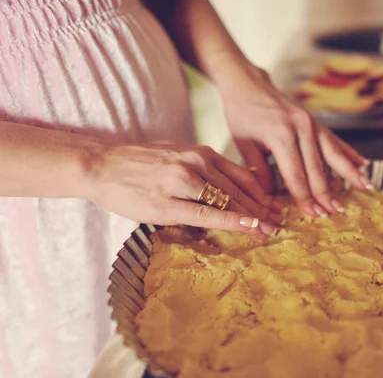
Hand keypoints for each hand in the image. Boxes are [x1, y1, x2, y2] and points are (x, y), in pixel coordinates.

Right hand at [85, 141, 282, 236]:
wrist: (101, 166)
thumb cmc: (140, 164)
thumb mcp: (178, 154)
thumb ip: (207, 167)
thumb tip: (236, 183)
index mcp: (201, 152)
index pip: (242, 175)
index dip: (263, 194)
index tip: (276, 207)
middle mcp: (196, 162)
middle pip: (240, 190)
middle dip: (263, 208)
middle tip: (281, 222)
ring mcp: (183, 181)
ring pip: (228, 201)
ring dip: (253, 217)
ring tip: (270, 230)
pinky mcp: (168, 202)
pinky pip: (207, 213)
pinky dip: (231, 220)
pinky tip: (248, 227)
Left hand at [219, 66, 373, 216]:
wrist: (248, 83)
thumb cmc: (242, 114)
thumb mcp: (244, 144)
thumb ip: (259, 172)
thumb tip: (270, 200)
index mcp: (281, 135)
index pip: (296, 174)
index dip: (305, 197)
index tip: (313, 214)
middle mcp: (300, 128)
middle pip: (317, 168)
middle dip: (327, 192)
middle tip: (336, 212)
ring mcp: (311, 123)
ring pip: (333, 153)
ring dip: (349, 173)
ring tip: (365, 187)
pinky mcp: (315, 121)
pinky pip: (334, 140)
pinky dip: (349, 152)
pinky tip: (363, 164)